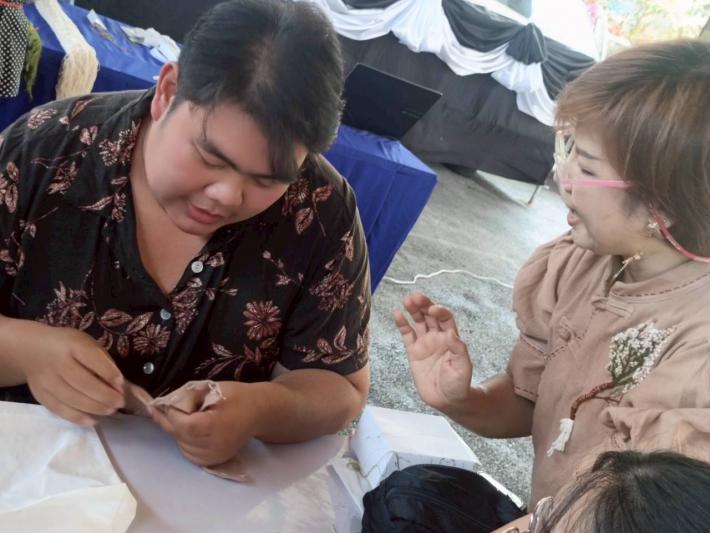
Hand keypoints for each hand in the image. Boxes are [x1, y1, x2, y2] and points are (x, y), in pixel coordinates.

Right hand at [17, 322, 124, 425]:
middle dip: (105, 395)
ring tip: (110, 410)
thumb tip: (120, 387)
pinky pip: (60, 410)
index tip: (121, 384)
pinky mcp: (40, 395)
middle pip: (82, 382)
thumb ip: (104, 363)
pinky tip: (93, 420)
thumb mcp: (88, 345)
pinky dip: (78, 417)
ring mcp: (47, 380)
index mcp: (73, 345)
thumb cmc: (70, 347)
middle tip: (120, 402)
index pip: (91, 359)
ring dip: (95, 408)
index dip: (108, 373)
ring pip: (72, 399)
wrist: (33, 350)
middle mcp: (58, 362)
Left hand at [151, 381, 258, 465]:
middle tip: (163, 408)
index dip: (169, 414)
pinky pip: (189, 453)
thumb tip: (166, 403)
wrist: (259, 412)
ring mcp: (213, 457)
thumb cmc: (237, 396)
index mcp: (213, 427)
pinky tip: (190, 430)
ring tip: (183, 417)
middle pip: (179, 436)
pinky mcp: (213, 461)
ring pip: (181, 446)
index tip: (160, 403)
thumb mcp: (212, 388)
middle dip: (169, 421)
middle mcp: (212, 447)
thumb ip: (188, 395)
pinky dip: (185, 441)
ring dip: (176, 432)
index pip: (182, 425)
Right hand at [393, 292, 472, 410]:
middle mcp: (437, 337)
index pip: (445, 318)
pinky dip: (401, 323)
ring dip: (413, 310)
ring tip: (406, 301)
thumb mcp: (463, 368)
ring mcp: (425, 343)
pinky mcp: (413, 351)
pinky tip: (397, 313)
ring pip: (418, 321)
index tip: (432, 310)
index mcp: (451, 338)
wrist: (446, 400)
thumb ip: (458, 350)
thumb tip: (452, 333)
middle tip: (415, 297)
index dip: (439, 312)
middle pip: (430, 315)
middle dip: (424, 305)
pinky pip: (407, 334)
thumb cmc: (459, 384)